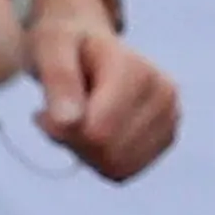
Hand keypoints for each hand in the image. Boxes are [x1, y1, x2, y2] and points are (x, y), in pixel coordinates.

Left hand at [25, 6, 181, 179]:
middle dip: (72, 143)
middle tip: (56, 116)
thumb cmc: (65, 43)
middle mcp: (164, 93)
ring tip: (76, 121)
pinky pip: (125, 171)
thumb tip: (68, 123)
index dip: (60, 130)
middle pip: (107, 152)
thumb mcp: (50, 48)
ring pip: (117, 167)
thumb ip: (59, 80)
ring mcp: (171, 115)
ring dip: (84, 153)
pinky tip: (93, 133)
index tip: (42, 111)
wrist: (89, 43)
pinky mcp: (167, 135)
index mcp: (137, 70)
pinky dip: (100, 160)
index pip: (97, 133)